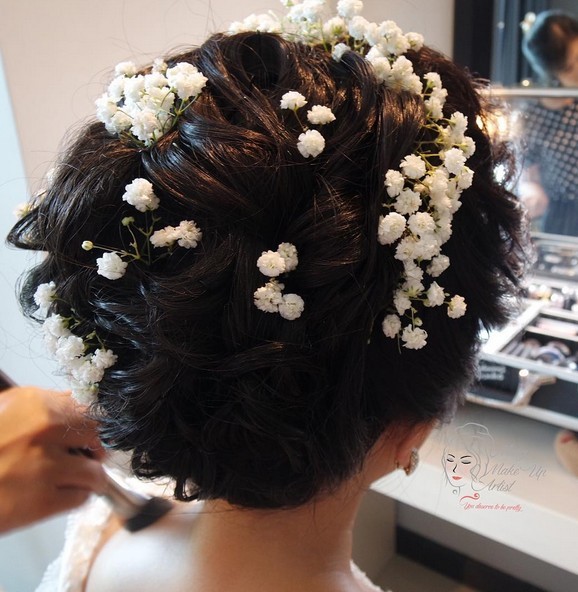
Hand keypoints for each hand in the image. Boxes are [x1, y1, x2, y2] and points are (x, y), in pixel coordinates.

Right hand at [0, 386, 105, 532]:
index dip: (95, 422)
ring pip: (94, 471)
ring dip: (88, 475)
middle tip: (88, 454)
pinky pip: (81, 498)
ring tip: (75, 477)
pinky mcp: (41, 504)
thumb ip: (45, 404)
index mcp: (37, 405)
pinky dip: (76, 497)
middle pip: (97, 438)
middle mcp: (45, 432)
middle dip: (94, 448)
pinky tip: (61, 493)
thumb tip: (77, 403)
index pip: (91, 409)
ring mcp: (45, 469)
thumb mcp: (6, 409)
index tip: (94, 431)